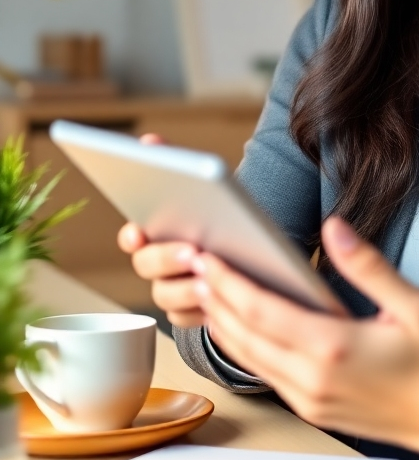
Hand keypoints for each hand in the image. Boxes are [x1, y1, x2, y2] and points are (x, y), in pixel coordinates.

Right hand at [116, 134, 203, 327]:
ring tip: (210, 277)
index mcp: (154, 234)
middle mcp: (157, 265)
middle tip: (193, 250)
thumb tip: (149, 141)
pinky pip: (189, 319)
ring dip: (186, 288)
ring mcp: (172, 290)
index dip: (131, 236)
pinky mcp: (193, 313)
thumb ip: (173, 164)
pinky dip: (201, 311)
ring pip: (166, 296)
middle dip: (167, 258)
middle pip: (147, 266)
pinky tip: (219, 299)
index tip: (140, 232)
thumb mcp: (201, 187)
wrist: (247, 248)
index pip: (130, 237)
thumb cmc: (216, 214)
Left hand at [196, 217, 418, 453]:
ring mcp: (308, 400)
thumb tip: (334, 227)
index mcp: (334, 347)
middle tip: (195, 267)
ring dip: (223, 325)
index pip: (262, 310)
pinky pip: (265, 375)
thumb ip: (367, 265)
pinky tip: (240, 329)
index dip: (229, 282)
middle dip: (216, 299)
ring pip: (248, 359)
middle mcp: (312, 378)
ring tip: (208, 293)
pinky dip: (244, 348)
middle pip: (244, 335)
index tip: (207, 258)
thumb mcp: (413, 303)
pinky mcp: (312, 411)